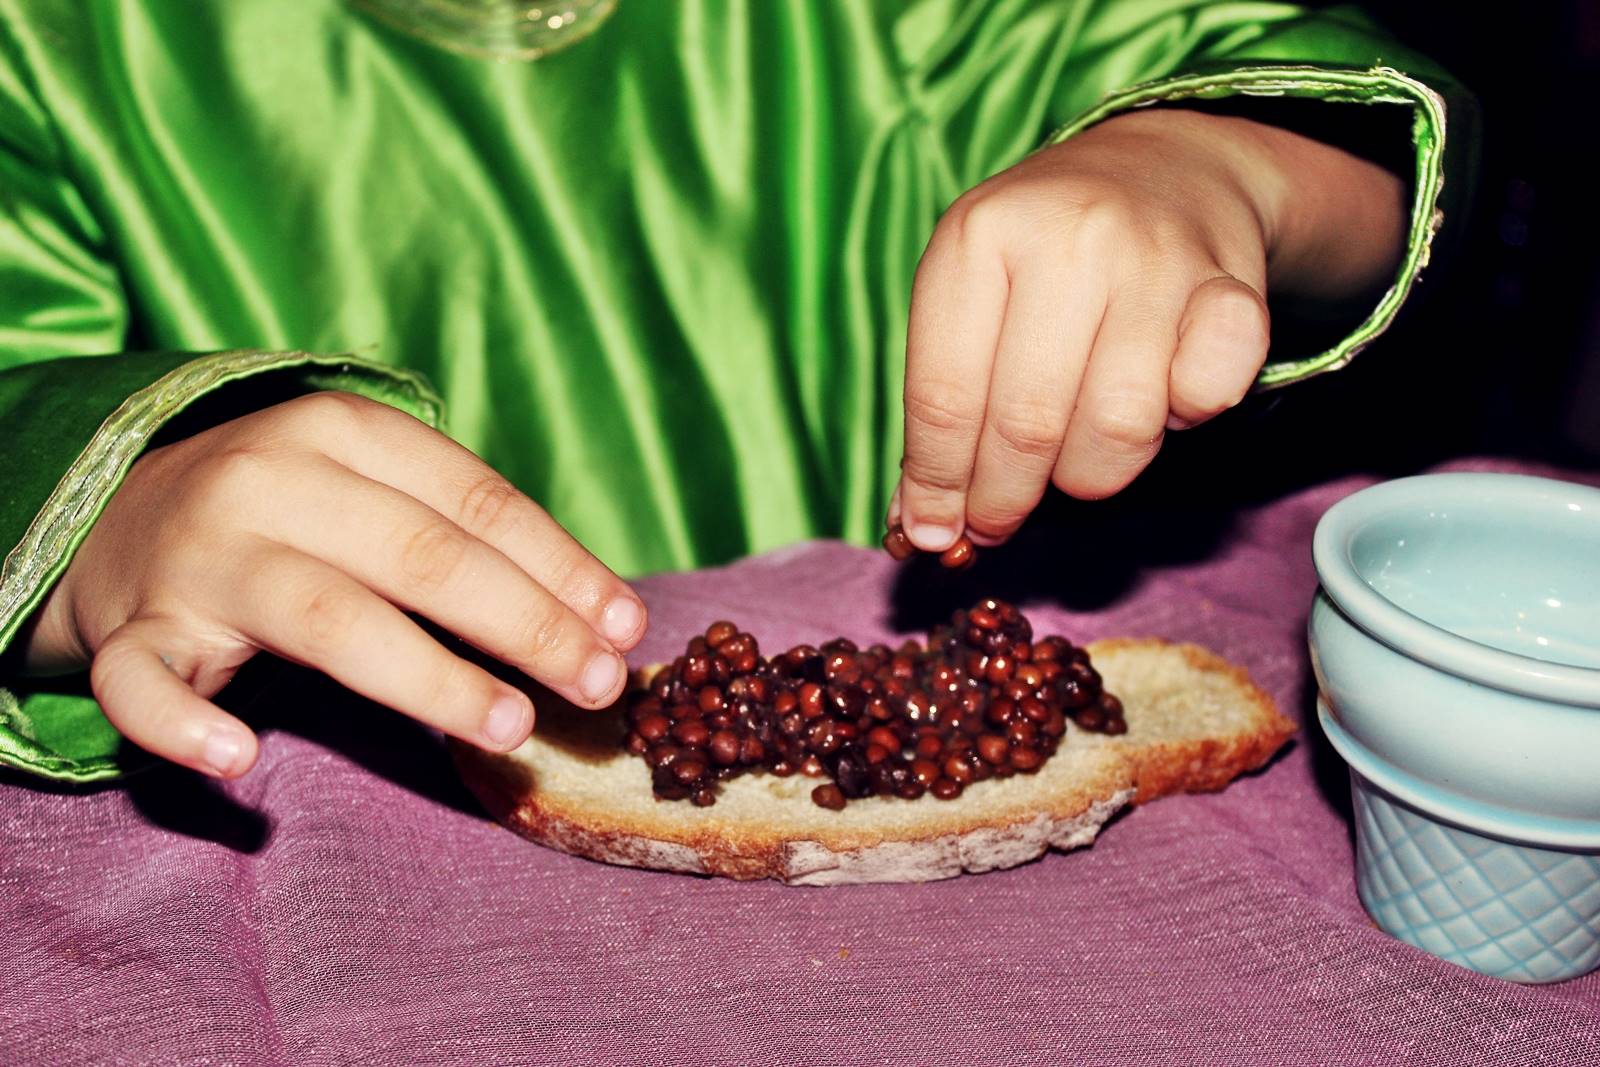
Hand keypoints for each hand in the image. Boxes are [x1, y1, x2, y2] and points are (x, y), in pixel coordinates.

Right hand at [23, 392, 647, 777]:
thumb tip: (603, 617)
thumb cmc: (294, 513)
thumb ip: (470, 540)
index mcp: (343, 431)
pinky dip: (184, 723)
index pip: (476, 501)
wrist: (116, 515)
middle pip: (421, 558)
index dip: (561, 566)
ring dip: (428, 678)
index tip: (625, 626)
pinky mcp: (130, 629)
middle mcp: (272, 480)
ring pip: (326, 619)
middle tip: (596, 686)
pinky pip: (144, 682)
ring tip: (510, 728)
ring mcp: (200, 555)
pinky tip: (238, 758)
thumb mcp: (377, 492)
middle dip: (526, 625)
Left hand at [891, 107, 1404, 548]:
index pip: (944, 395)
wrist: (1166, 169)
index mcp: (978, 235)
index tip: (935, 531)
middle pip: (1027, 424)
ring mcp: (1156, 259)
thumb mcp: (971, 296)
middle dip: (1003, 498)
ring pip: (1117, 431)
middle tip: (996, 520)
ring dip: (1090, 470)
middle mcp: (1068, 237)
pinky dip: (1183, 420)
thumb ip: (941, 404)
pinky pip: (1205, 403)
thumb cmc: (1044, 255)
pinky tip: (1158, 394)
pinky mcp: (1233, 288)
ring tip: (1074, 448)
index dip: (938, 483)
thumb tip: (924, 525)